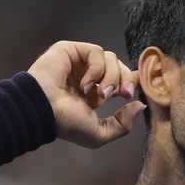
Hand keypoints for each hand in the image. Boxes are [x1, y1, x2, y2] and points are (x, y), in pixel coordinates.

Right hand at [28, 41, 145, 147]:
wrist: (44, 110)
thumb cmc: (66, 123)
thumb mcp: (99, 134)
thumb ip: (122, 124)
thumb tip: (141, 106)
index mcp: (95, 93)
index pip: (121, 79)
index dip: (133, 80)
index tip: (137, 88)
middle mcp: (88, 76)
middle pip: (120, 67)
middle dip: (126, 80)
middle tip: (123, 95)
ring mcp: (79, 63)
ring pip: (111, 58)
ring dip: (110, 77)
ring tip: (99, 93)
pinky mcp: (71, 50)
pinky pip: (96, 52)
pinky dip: (96, 69)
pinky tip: (85, 84)